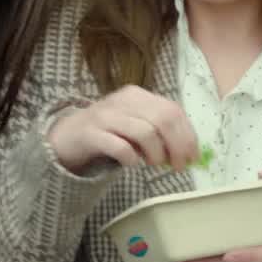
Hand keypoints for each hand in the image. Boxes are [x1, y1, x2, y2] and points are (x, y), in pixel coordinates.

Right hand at [46, 85, 199, 172]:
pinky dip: (131, 158)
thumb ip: (159, 131)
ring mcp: (105, 116)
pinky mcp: (91, 133)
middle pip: (162, 119)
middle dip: (176, 146)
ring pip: (144, 132)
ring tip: (153, 163)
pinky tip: (131, 163)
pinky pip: (119, 146)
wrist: (68, 135)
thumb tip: (189, 151)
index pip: (172, 110)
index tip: (193, 156)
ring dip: (155, 153)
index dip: (187, 135)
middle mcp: (123, 101)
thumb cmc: (109, 131)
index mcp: (137, 95)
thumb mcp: (135, 124)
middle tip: (178, 165)